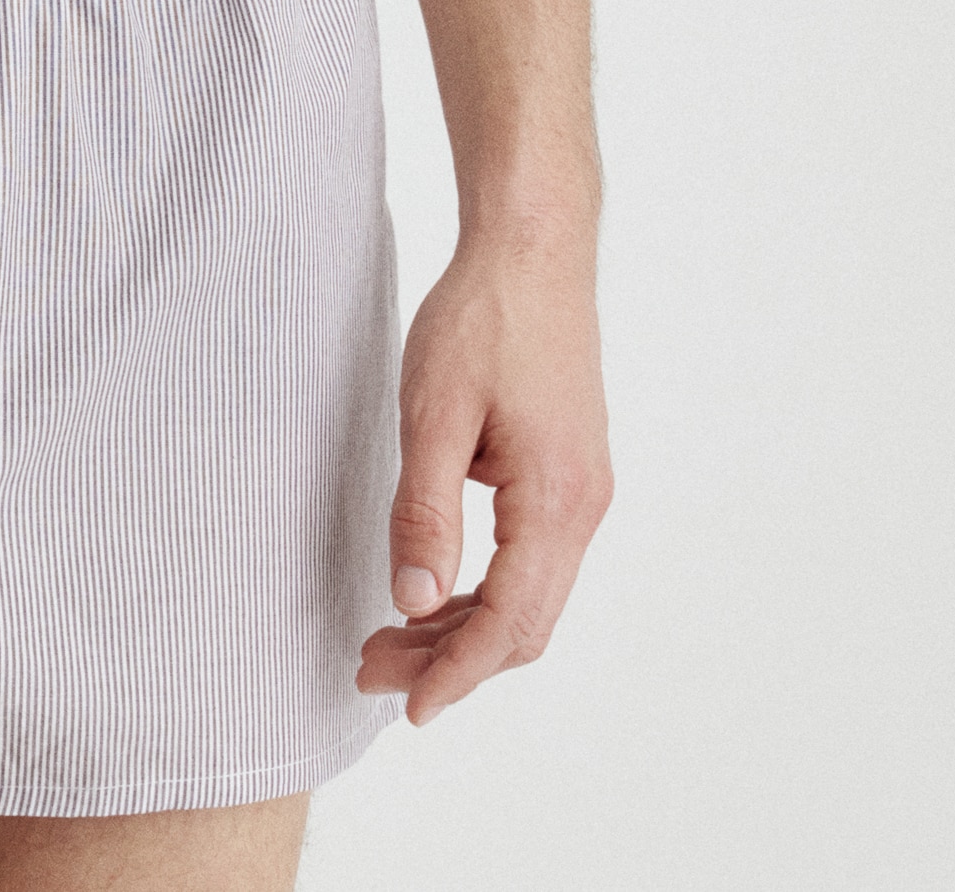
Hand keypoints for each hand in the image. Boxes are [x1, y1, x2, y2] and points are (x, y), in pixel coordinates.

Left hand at [356, 228, 611, 727]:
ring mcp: (582, 490)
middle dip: (450, 659)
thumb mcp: (434, 412)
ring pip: (529, 595)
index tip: (406, 707)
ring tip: (388, 637)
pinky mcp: (568, 471)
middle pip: (524, 623)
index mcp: (556, 500)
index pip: (509, 622)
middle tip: (371, 668)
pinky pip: (531, 559)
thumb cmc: (483, 317)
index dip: (456, 672)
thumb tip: (412, 601)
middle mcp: (583, 506)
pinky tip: (432, 586)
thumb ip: (425, 511)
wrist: (532, 247)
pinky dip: (483, 588)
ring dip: (464, 627)